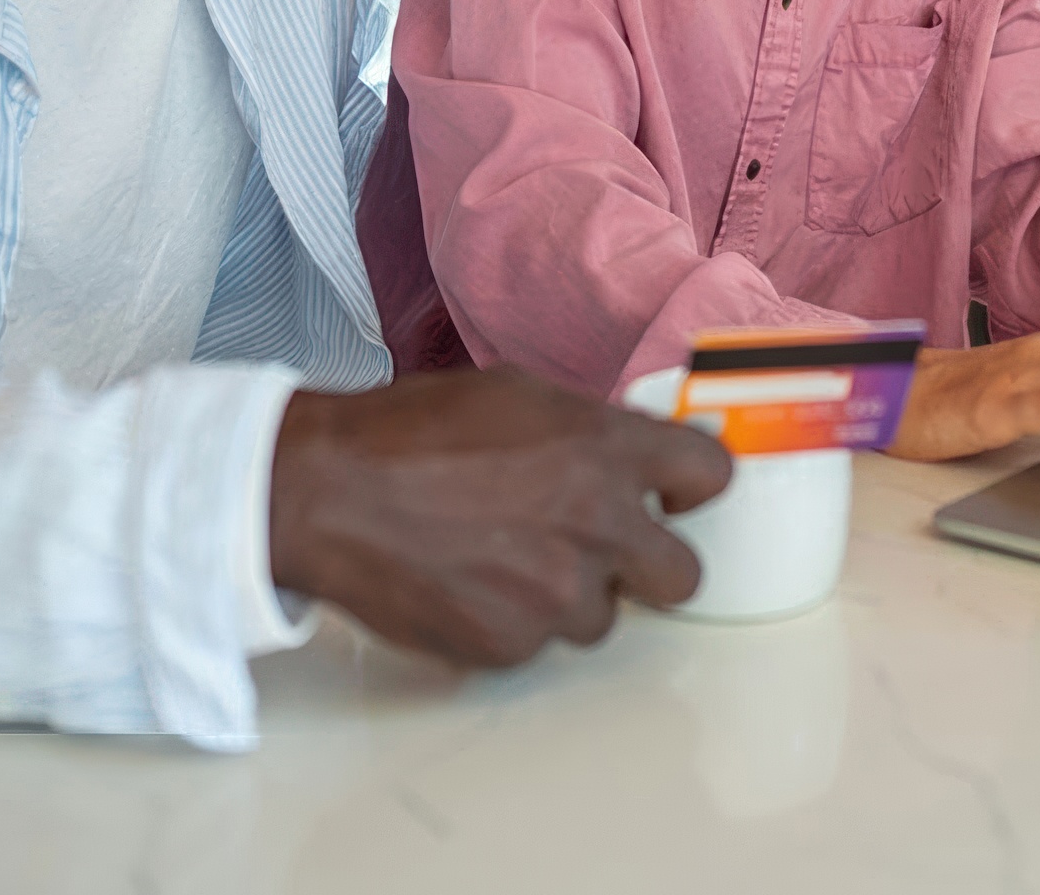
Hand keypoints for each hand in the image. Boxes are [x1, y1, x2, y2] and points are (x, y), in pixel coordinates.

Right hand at [267, 367, 731, 666]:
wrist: (328, 492)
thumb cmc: (409, 432)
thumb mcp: (515, 394)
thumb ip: (587, 429)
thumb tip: (625, 456)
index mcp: (604, 450)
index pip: (711, 476)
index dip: (690, 486)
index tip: (671, 493)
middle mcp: (595, 525)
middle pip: (683, 576)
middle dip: (651, 563)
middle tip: (603, 546)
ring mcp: (555, 594)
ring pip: (601, 616)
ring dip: (568, 593)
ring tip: (505, 557)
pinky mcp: (511, 645)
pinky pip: (537, 642)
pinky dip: (512, 619)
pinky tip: (468, 581)